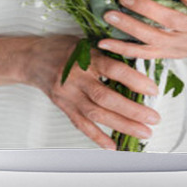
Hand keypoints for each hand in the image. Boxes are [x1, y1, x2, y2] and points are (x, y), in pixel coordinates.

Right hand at [20, 35, 161, 150]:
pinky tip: (113, 145)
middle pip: (106, 97)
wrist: (33, 58)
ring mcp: (68, 94)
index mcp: (85, 57)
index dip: (134, 80)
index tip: (152, 90)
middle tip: (153, 118)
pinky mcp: (63, 107)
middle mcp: (76, 77)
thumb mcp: (86, 42)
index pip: (113, 70)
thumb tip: (139, 64)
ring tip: (143, 132)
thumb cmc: (64, 47)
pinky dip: (98, 137)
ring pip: (96, 114)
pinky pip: (81, 125)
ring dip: (122, 125)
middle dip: (132, 110)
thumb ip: (108, 53)